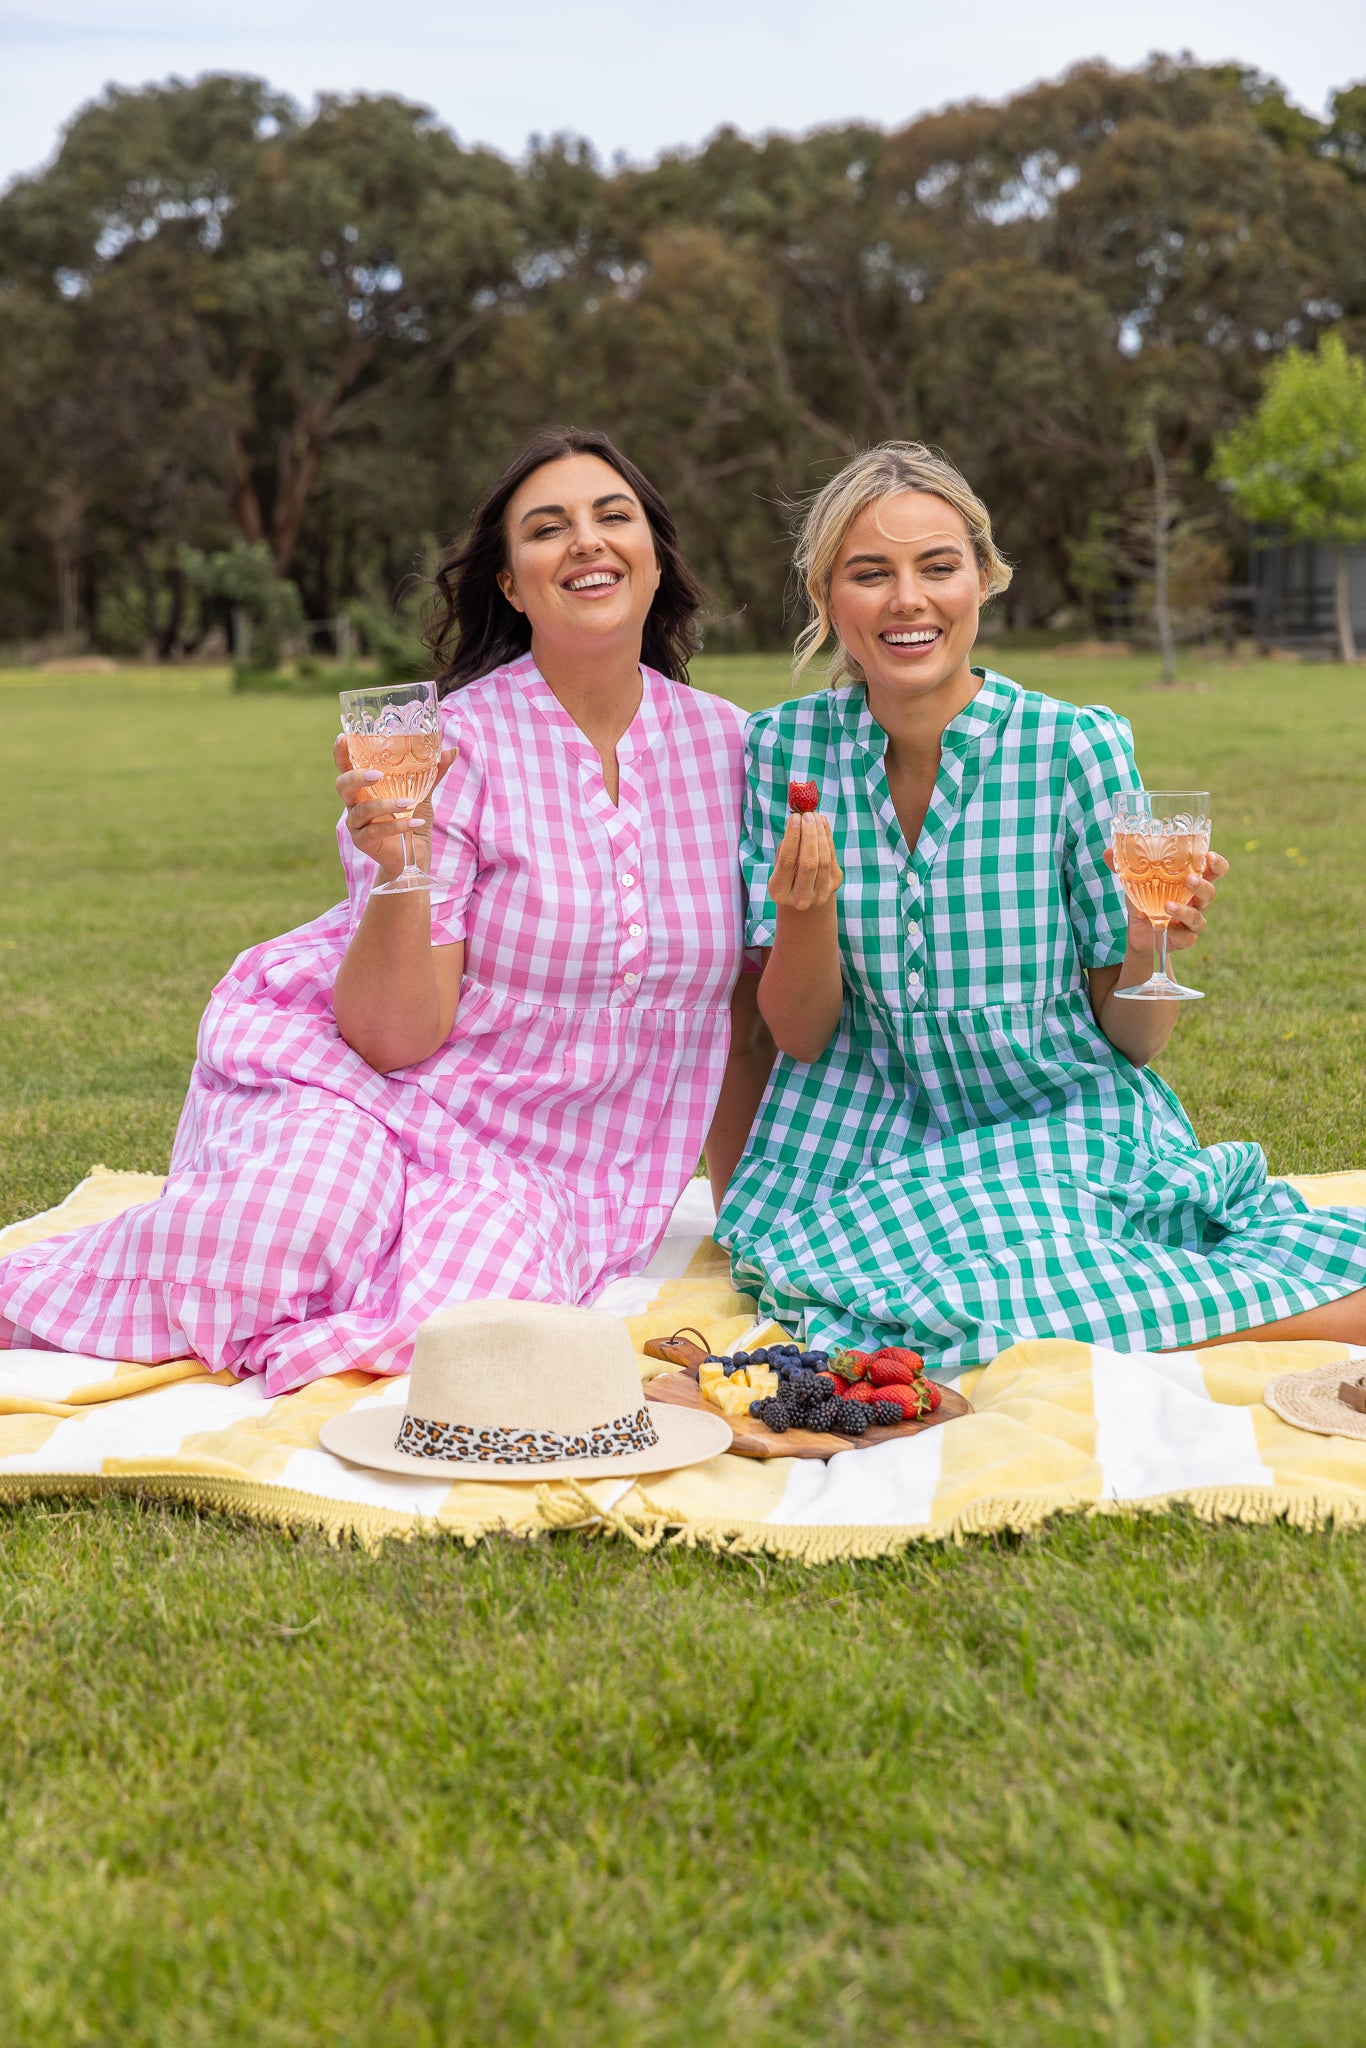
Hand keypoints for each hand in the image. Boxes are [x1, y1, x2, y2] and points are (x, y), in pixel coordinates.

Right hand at [334, 734, 457, 881]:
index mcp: (364, 788)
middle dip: (356, 776)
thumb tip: (452, 750)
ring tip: (408, 803)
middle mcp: (355, 803)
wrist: (413, 857)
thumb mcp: (422, 795)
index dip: (340, 753)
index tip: (343, 738)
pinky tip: (415, 823)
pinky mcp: (363, 842)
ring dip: (385, 804)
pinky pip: (376, 832)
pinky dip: (397, 826)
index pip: (346, 766)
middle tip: (377, 774)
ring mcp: (356, 824)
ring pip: (362, 810)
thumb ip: (432, 773)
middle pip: (342, 785)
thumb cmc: (411, 820)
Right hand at [767, 813, 842, 912]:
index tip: (794, 817)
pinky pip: (832, 857)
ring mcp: (820, 894)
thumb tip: (798, 820)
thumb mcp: (779, 864)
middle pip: (808, 863)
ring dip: (820, 834)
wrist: (803, 894)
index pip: (787, 862)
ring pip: (823, 859)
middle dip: (809, 835)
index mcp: (779, 892)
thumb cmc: (786, 874)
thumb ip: (786, 846)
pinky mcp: (834, 885)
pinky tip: (822, 823)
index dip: (792, 838)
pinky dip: (828, 837)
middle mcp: (800, 899)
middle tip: (807, 815)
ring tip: (814, 816)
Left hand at [1104, 846, 1228, 952]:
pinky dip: (1175, 926)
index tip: (1208, 856)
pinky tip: (1162, 920)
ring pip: (1199, 914)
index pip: (1214, 870)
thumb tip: (1107, 852)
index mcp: (1191, 880)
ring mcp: (1193, 919)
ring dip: (1184, 909)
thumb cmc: (1145, 900)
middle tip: (1189, 878)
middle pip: (1211, 890)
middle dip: (1203, 883)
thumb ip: (1124, 867)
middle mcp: (1196, 900)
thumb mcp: (1135, 882)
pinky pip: (1188, 933)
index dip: (1216, 863)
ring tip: (1168, 904)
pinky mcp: (1187, 937)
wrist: (1139, 932)